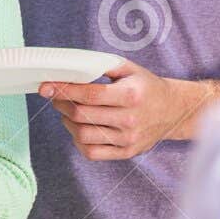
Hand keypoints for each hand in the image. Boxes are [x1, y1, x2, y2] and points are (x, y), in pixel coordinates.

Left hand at [40, 60, 212, 159]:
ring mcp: (128, 139)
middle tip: (56, 96)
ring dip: (67, 122)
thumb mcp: (128, 69)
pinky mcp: (126, 153)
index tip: (45, 86)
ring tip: (68, 112)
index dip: (63, 90)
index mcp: (130, 95)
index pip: (89, 94)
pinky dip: (78, 141)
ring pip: (83, 135)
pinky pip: (92, 152)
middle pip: (82, 115)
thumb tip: (69, 67)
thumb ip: (100, 65)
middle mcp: (130, 119)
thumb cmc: (146, 86)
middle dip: (61, 104)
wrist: (174, 110)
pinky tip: (79, 128)